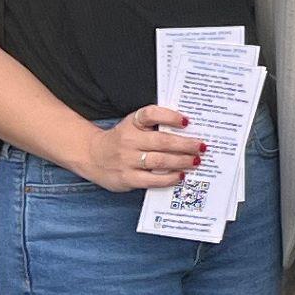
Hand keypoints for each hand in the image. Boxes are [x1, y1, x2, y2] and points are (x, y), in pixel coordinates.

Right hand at [73, 105, 204, 193]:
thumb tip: (187, 130)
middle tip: (201, 146)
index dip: (169, 116)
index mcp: (132, 123)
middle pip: (162, 141)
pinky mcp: (127, 178)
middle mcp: (129, 140)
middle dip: (186, 144)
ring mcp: (127, 160)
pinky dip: (169, 178)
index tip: (186, 121)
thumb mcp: (132, 126)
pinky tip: (180, 175)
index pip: (150, 114)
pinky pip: (153, 179)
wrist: (92, 156)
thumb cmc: (121, 140)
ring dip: (182, 161)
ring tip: (196, 161)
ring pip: (160, 161)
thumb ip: (154, 126)